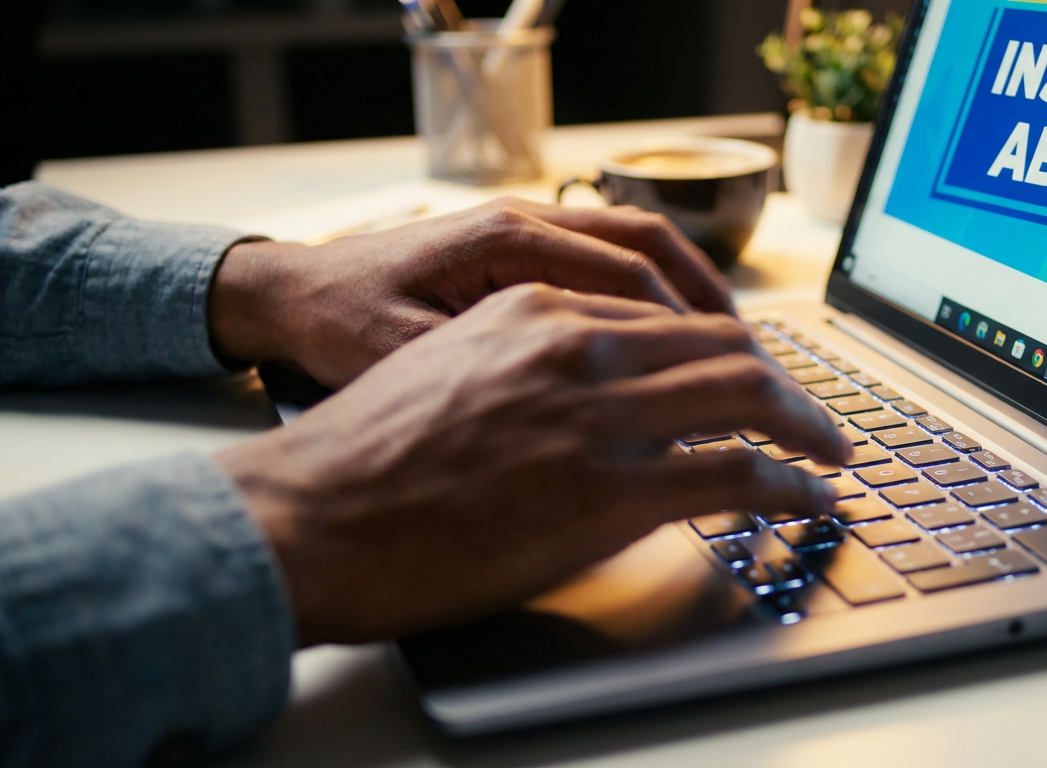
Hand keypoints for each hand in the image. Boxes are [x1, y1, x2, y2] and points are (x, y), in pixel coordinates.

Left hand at [208, 197, 734, 387]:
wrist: (286, 294)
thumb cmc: (337, 326)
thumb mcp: (404, 359)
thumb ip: (494, 374)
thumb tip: (585, 411)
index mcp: (504, 244)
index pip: (629, 277)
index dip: (690, 330)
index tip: (735, 377)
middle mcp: (524, 224)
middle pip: (649, 249)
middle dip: (711, 307)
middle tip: (760, 365)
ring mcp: (524, 232)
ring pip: (635, 248)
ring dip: (689, 295)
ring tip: (735, 351)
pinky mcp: (518, 253)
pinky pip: (606, 263)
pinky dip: (651, 297)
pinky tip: (670, 342)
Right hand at [214, 284, 847, 645]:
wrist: (308, 517)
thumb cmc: (362, 457)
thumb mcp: (450, 371)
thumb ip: (529, 366)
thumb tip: (588, 397)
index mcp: (537, 307)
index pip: (667, 313)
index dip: (727, 346)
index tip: (753, 373)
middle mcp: (578, 342)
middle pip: (723, 341)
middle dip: (783, 380)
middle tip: (813, 414)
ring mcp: (598, 412)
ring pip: (746, 391)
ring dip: (806, 424)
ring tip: (831, 451)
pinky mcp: (611, 489)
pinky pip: (736, 472)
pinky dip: (789, 482)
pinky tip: (807, 496)